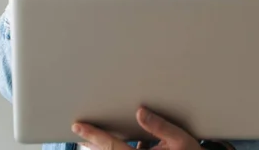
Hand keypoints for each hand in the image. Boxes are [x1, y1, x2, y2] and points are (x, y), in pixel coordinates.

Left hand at [72, 107, 202, 149]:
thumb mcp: (180, 139)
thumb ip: (160, 126)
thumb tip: (140, 111)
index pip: (111, 146)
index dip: (93, 135)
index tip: (78, 126)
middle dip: (93, 142)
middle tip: (80, 132)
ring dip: (107, 147)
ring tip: (95, 139)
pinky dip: (121, 149)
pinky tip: (130, 143)